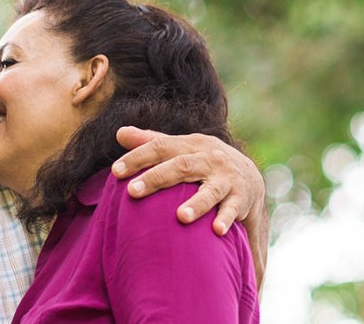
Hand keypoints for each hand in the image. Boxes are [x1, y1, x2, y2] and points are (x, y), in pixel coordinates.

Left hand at [110, 126, 268, 286]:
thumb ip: (151, 141)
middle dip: (156, 178)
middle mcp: (209, 158)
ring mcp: (226, 178)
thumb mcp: (181, 149)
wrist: (248, 176)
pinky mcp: (240, 198)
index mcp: (190, 145)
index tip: (115, 171)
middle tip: (132, 192)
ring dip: (196, 204)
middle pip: (180, 166)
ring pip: (210, 190)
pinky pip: (232, 209)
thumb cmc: (202, 162)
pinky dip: (226, 219)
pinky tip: (217, 231)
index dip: (138, 157)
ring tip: (180, 217)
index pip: (160, 147)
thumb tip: (120, 133)